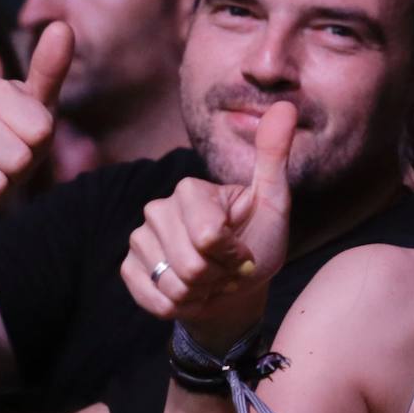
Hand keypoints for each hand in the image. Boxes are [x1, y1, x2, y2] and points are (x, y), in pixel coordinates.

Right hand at [121, 101, 296, 343]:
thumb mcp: (273, 202)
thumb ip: (274, 157)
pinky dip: (180, 307)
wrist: (236, 286)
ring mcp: (139, 239)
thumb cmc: (258, 241)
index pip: (208, 237)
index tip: (243, 253)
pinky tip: (191, 294)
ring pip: (173, 285)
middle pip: (191, 266)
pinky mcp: (128, 269)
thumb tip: (284, 105)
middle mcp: (157, 208)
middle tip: (228, 271)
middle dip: (219, 278)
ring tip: (212, 282)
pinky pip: (154, 299)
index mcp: (190, 189)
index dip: (233, 256)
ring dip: (202, 295)